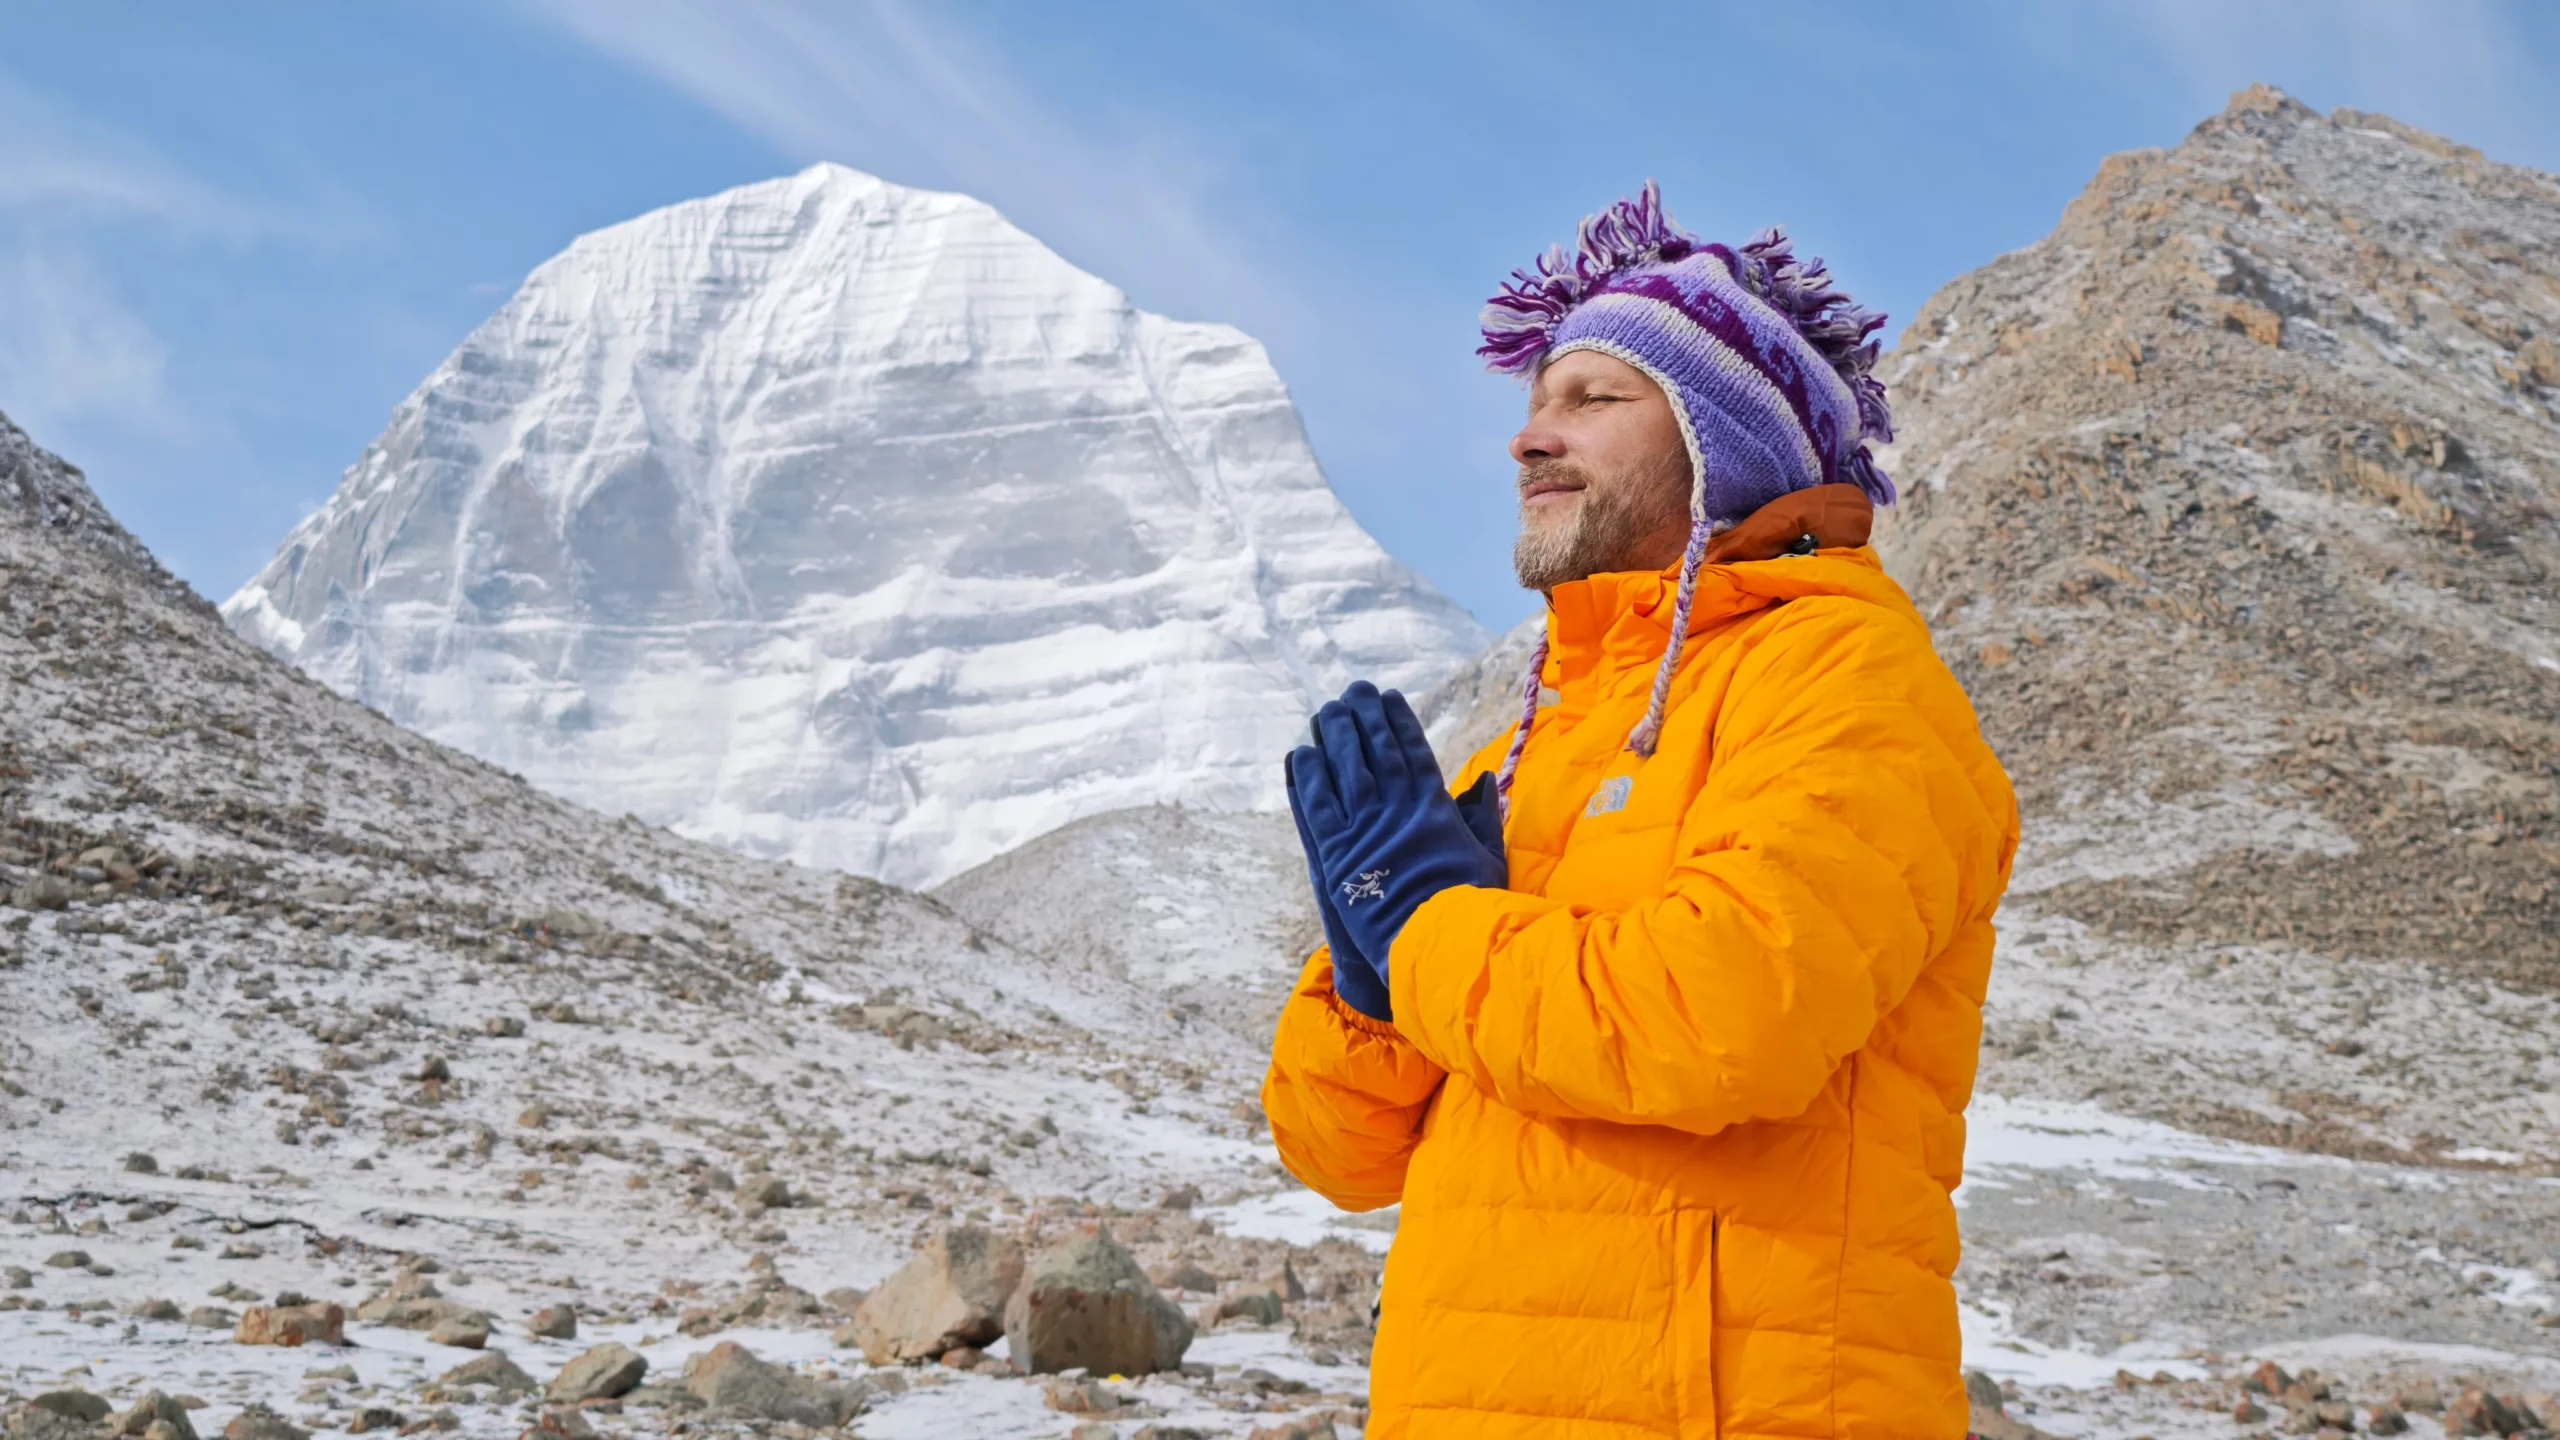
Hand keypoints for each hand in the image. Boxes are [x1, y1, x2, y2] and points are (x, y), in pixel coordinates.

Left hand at [1289, 684, 1508, 1014]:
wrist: (1432, 944)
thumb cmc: (1467, 906)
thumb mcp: (1487, 856)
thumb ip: (1482, 816)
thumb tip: (1483, 781)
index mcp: (1433, 806)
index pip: (1413, 749)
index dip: (1398, 720)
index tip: (1389, 697)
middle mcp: (1396, 808)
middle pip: (1375, 748)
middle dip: (1363, 715)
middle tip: (1352, 691)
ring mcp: (1364, 827)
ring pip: (1344, 767)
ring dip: (1333, 735)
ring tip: (1325, 711)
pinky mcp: (1334, 853)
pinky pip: (1316, 805)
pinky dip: (1307, 777)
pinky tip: (1300, 753)